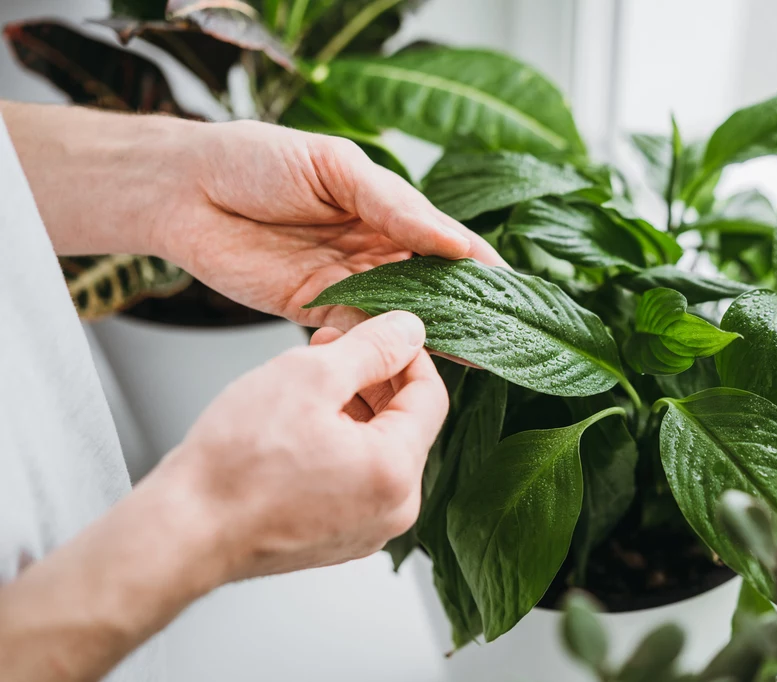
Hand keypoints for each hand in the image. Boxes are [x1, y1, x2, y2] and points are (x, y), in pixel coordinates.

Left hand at [0, 103, 504, 330]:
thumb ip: (393, 205)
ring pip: (401, 314)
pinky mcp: (315, 312)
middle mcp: (375, 248)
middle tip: (501, 335)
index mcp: (387, 208)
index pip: (446, 241)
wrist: (186, 191)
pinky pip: (357, 334)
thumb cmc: (256, 159)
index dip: (479, 265)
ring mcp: (347, 282)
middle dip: (464, 308)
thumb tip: (456, 241)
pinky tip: (408, 360)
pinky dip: (380, 347)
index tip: (512, 292)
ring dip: (431, 334)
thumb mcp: (335, 167)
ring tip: (472, 356)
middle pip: (431, 285)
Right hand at [0, 312, 445, 679]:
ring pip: (377, 449)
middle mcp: (394, 510)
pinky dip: (338, 442)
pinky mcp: (338, 537)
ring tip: (310, 375)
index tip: (380, 330)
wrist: (183, 533)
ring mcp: (367, 529)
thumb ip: (371, 347)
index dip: (407, 353)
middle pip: (405, 424)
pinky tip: (300, 419)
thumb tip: (409, 329)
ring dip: (353, 406)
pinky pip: (355, 478)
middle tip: (335, 343)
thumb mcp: (309, 376)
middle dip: (373, 377)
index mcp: (396, 472)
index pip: (431, 396)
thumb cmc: (235, 463)